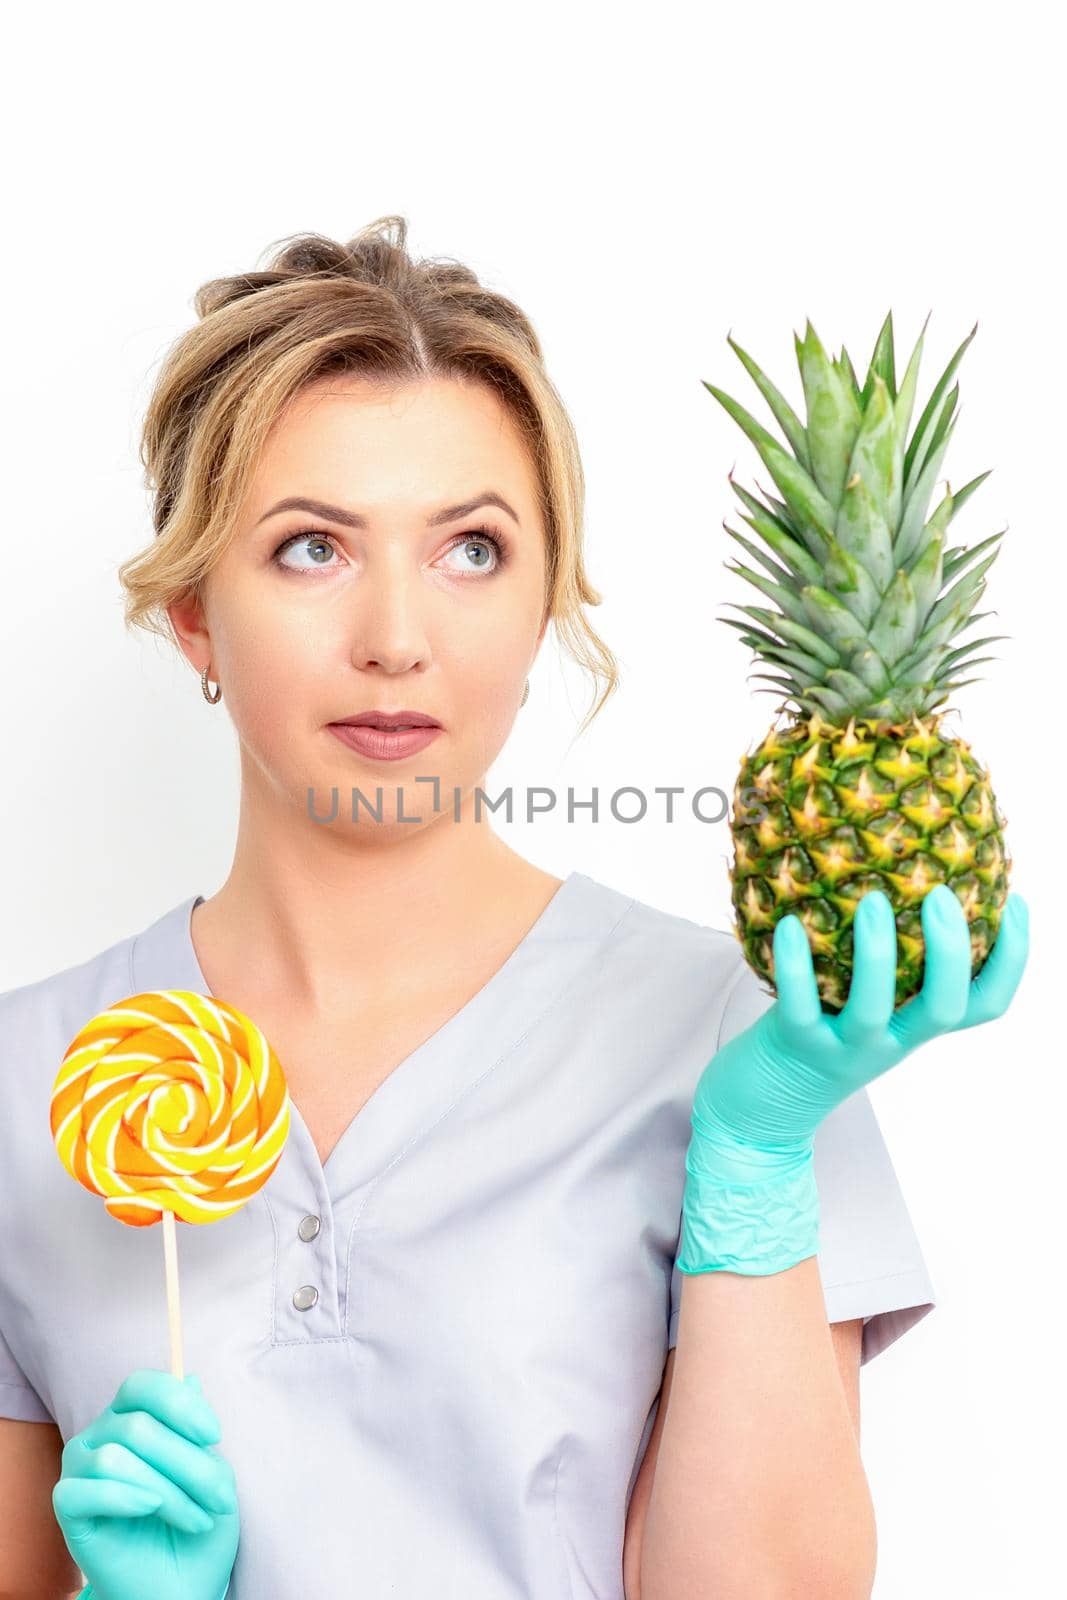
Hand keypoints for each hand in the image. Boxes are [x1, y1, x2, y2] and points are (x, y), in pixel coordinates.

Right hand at [52, 1368, 238, 1599]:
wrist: (180, 1587)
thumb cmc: (197, 1524)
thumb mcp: (214, 1476)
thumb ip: (197, 1432)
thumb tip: (190, 1379)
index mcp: (134, 1415)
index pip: (144, 1386)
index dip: (180, 1405)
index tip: (215, 1436)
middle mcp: (101, 1434)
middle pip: (139, 1427)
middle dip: (188, 1463)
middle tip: (220, 1498)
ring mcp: (80, 1468)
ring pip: (116, 1457)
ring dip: (167, 1490)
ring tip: (196, 1519)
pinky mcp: (68, 1506)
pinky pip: (85, 1489)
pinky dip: (123, 1497)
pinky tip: (149, 1509)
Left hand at [676, 885, 1029, 1275]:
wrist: (757, 1115)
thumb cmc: (813, 1042)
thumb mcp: (860, 1008)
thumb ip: (885, 966)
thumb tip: (897, 881)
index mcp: (914, 1028)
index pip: (984, 1005)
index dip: (1012, 960)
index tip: (1019, 904)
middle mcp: (889, 1043)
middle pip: (944, 1009)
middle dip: (951, 952)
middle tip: (942, 895)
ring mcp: (844, 1051)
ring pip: (874, 1009)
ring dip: (877, 954)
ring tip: (874, 899)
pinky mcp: (795, 1048)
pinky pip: (801, 1007)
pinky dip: (795, 965)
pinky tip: (790, 923)